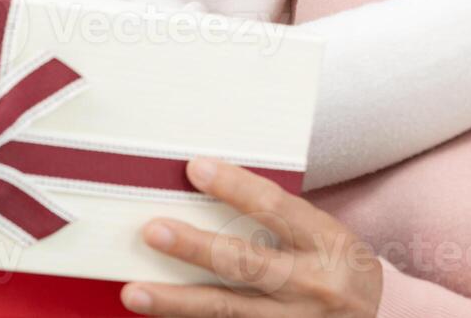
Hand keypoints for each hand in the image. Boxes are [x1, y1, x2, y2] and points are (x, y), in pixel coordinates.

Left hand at [120, 158, 381, 316]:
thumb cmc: (337, 267)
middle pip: (246, 264)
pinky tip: (160, 317)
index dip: (234, 187)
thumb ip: (277, 217)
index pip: (275, 208)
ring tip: (134, 291)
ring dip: (177, 303)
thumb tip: (205, 183)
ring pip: (228, 311)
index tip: (194, 167)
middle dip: (196, 248)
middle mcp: (312, 285)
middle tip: (153, 231)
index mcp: (326, 243)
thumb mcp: (324, 234)